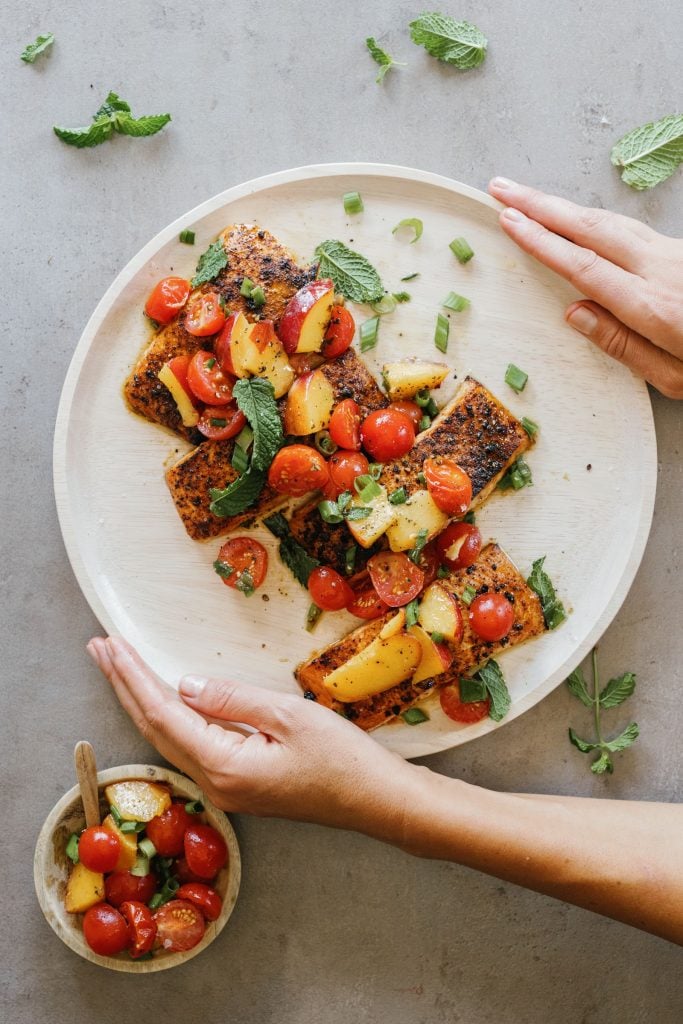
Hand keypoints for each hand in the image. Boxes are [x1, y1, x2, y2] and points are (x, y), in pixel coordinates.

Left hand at [87, 636, 416, 840]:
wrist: (377, 802)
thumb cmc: (343, 760)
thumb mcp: (289, 718)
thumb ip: (231, 700)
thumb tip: (184, 684)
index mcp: (223, 766)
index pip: (163, 713)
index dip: (132, 676)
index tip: (109, 645)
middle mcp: (214, 782)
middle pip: (155, 728)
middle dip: (123, 685)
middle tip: (98, 648)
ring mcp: (225, 788)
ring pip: (168, 738)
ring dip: (140, 700)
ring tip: (118, 667)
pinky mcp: (239, 784)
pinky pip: (189, 746)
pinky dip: (166, 716)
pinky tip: (161, 700)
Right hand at [488, 178, 682, 397]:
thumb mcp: (674, 378)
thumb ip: (622, 344)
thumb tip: (574, 312)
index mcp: (652, 305)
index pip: (583, 264)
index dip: (542, 240)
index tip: (508, 220)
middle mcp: (661, 269)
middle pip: (591, 226)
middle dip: (541, 204)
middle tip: (501, 188)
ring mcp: (674, 254)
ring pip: (610, 221)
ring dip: (564, 206)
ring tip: (526, 198)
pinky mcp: (681, 252)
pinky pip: (626, 228)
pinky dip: (591, 218)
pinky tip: (574, 219)